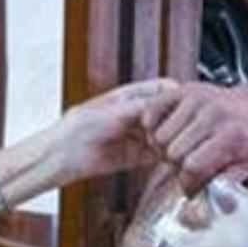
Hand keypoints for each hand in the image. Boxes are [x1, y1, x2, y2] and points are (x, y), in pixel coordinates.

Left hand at [55, 79, 176, 181]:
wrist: (64, 154)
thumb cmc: (80, 126)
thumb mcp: (116, 109)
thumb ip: (144, 105)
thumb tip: (172, 96)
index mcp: (131, 96)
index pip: (163, 90)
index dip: (175, 95)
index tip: (183, 104)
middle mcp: (137, 115)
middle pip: (168, 114)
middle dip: (175, 120)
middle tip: (175, 128)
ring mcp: (138, 135)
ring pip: (166, 135)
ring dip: (171, 139)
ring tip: (170, 142)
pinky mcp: (136, 156)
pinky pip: (158, 155)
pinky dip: (165, 155)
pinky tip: (167, 155)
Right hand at [142, 82, 247, 193]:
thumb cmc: (247, 146)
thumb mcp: (241, 171)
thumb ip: (218, 195)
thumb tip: (192, 218)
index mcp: (233, 135)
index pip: (192, 168)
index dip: (188, 182)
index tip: (193, 184)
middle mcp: (215, 113)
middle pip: (173, 153)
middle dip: (176, 165)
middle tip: (188, 164)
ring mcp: (198, 98)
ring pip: (160, 137)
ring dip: (164, 148)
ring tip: (181, 148)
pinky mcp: (183, 90)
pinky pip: (151, 115)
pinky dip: (153, 128)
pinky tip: (169, 133)